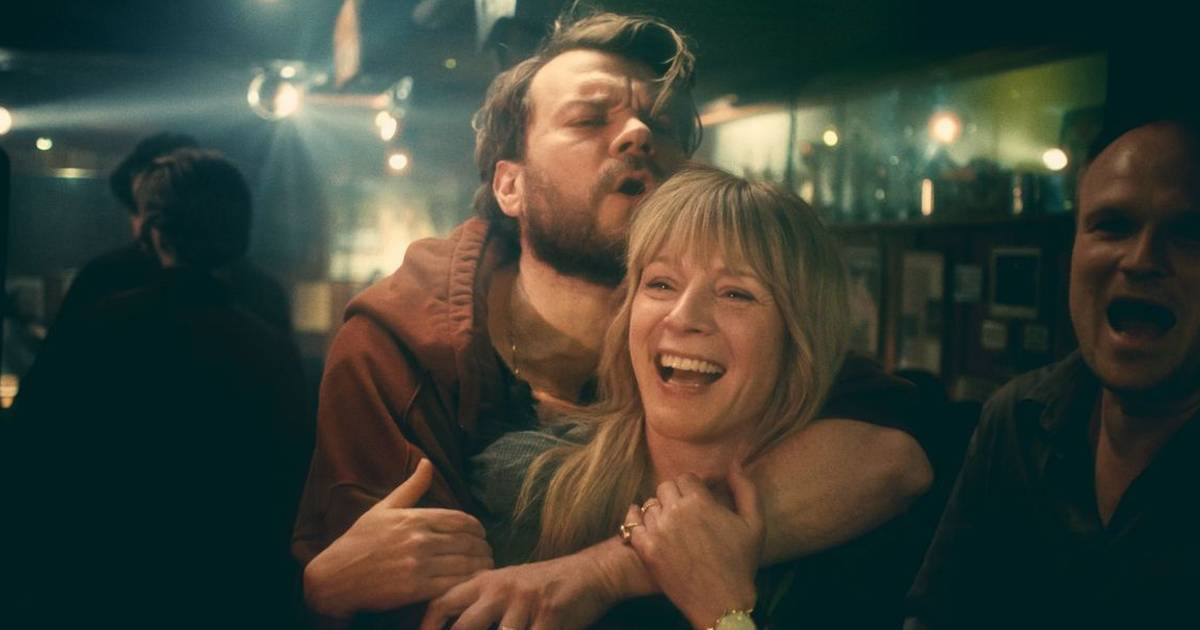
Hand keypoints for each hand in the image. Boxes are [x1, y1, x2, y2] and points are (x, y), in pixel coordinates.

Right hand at [303, 459, 493, 616]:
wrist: (335, 577)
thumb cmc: (360, 541)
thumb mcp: (384, 508)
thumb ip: (411, 487)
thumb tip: (428, 461)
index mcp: (414, 518)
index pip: (461, 520)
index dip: (477, 528)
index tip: (481, 535)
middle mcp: (418, 539)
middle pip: (467, 542)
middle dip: (483, 548)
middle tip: (488, 552)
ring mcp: (417, 564)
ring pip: (464, 563)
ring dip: (481, 566)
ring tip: (486, 567)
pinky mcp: (415, 589)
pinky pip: (453, 584)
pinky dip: (467, 583)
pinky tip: (471, 583)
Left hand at [419, 537, 648, 629]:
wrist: (591, 573)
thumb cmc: (544, 584)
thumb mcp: (507, 584)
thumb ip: (480, 600)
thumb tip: (449, 621)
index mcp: (486, 581)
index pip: (443, 602)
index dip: (427, 625)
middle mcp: (501, 590)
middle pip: (464, 627)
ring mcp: (525, 604)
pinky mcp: (550, 617)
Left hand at [627, 461, 762, 628]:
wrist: (721, 603)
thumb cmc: (740, 563)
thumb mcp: (755, 524)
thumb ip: (746, 488)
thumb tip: (734, 462)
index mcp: (701, 502)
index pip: (686, 478)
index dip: (694, 488)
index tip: (699, 500)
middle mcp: (676, 512)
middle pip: (666, 487)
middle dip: (676, 496)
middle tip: (686, 512)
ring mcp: (658, 531)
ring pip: (650, 504)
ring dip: (660, 510)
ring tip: (672, 524)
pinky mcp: (646, 549)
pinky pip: (632, 522)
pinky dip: (637, 520)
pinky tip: (648, 526)